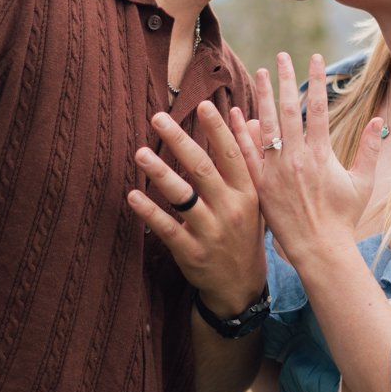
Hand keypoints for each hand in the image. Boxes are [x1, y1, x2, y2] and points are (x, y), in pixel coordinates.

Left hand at [128, 100, 265, 316]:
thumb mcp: (257, 198)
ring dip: (160, 173)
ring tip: (140, 153)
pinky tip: (132, 196)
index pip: (232, 155)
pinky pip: (167, 228)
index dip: (217, 129)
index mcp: (248, 193)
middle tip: (158, 118)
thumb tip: (247, 119)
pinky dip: (149, 212)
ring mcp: (211, 232)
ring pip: (183, 197)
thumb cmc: (246, 234)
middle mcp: (231, 209)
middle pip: (203, 169)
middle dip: (180, 141)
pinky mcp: (191, 252)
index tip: (202, 104)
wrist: (241, 287)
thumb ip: (251, 157)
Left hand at [230, 52, 383, 267]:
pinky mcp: (259, 185)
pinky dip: (241, 132)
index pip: (318, 108)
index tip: (314, 58)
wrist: (318, 249)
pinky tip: (236, 113)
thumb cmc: (343, 218)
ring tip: (260, 74)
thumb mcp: (363, 183)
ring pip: (265, 126)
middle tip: (281, 56)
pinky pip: (246, 154)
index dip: (315, 80)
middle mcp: (296, 158)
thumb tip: (380, 120)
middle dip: (285, 80)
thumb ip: (370, 149)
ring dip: (262, 98)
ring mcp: (275, 171)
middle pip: (288, 110)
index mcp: (321, 154)